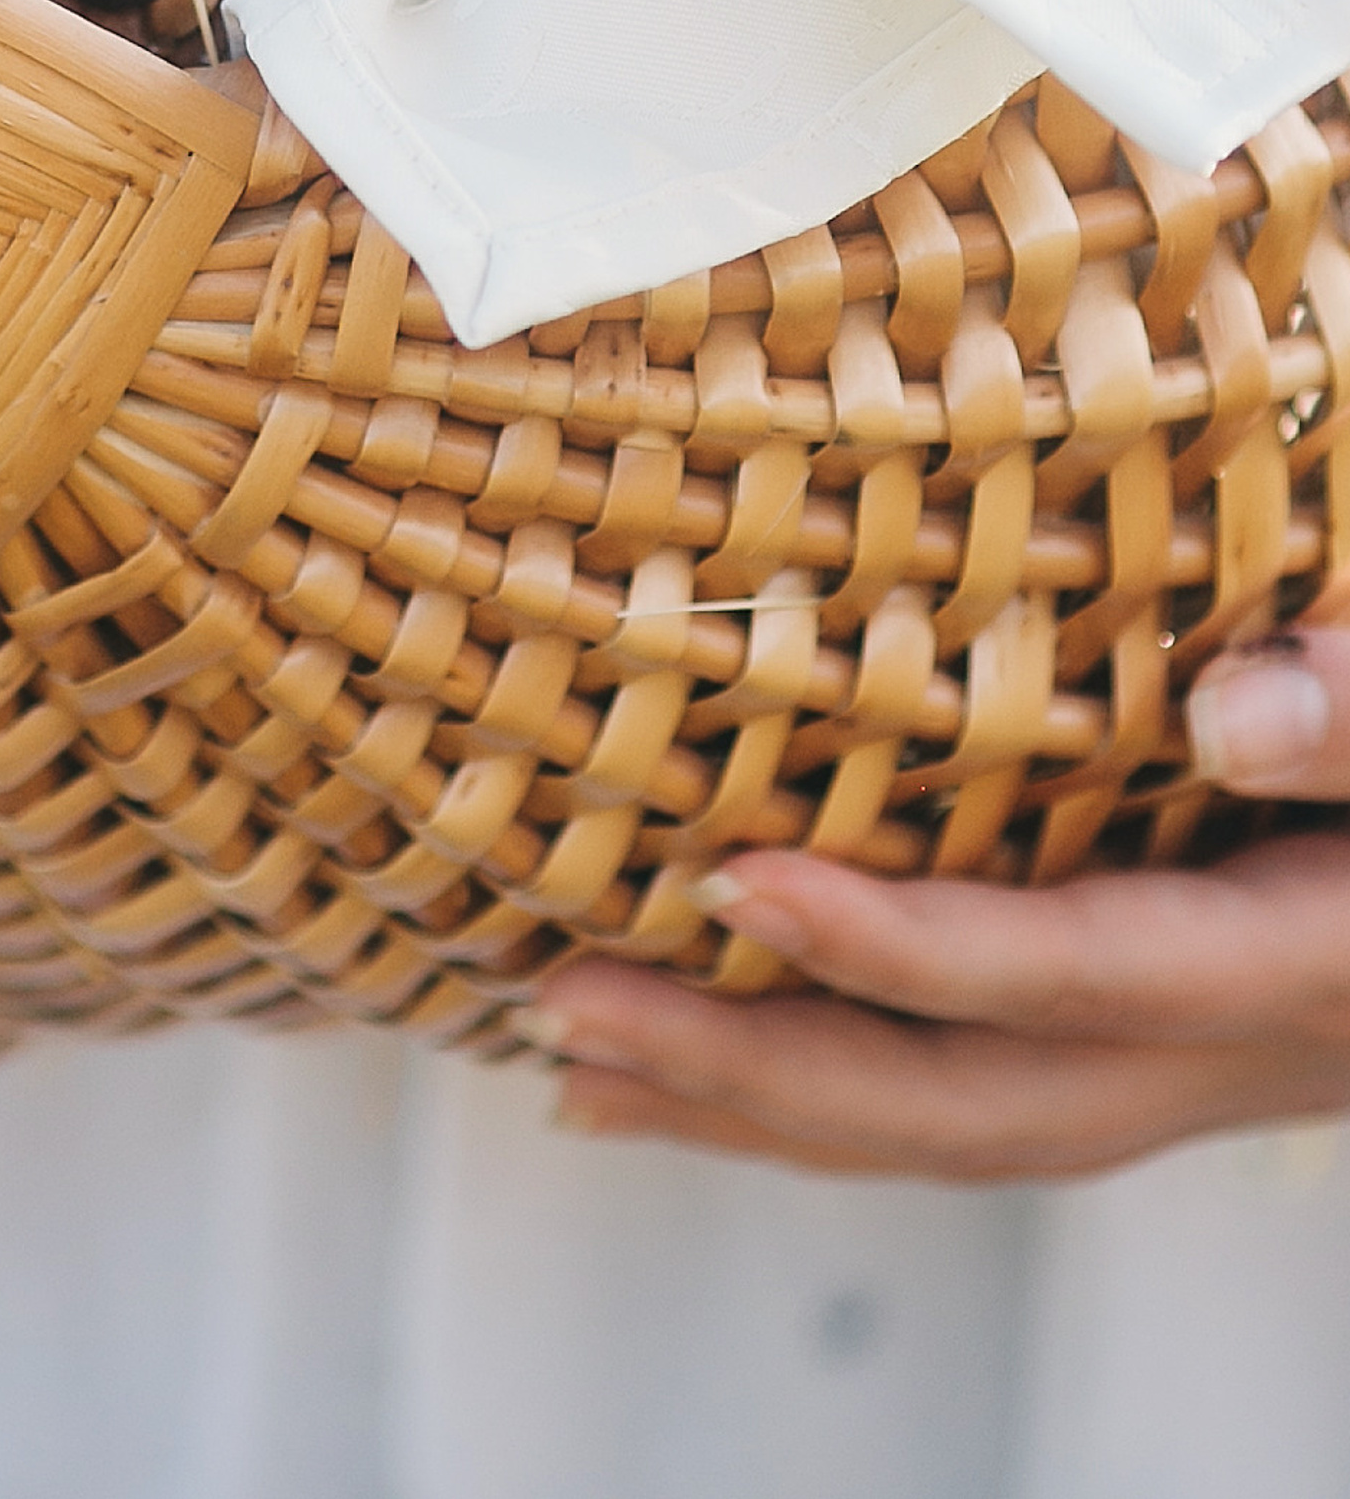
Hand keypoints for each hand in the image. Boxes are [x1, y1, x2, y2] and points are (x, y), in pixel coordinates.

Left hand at [523, 628, 1349, 1181]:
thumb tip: (1232, 711)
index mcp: (1301, 959)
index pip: (1071, 971)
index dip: (901, 951)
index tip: (730, 883)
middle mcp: (1240, 1051)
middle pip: (974, 1104)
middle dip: (761, 1072)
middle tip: (562, 1010)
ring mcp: (1206, 1068)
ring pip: (961, 1127)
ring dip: (766, 1106)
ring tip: (575, 1063)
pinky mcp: (1178, 1041)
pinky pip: (986, 1092)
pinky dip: (839, 1084)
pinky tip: (716, 1054)